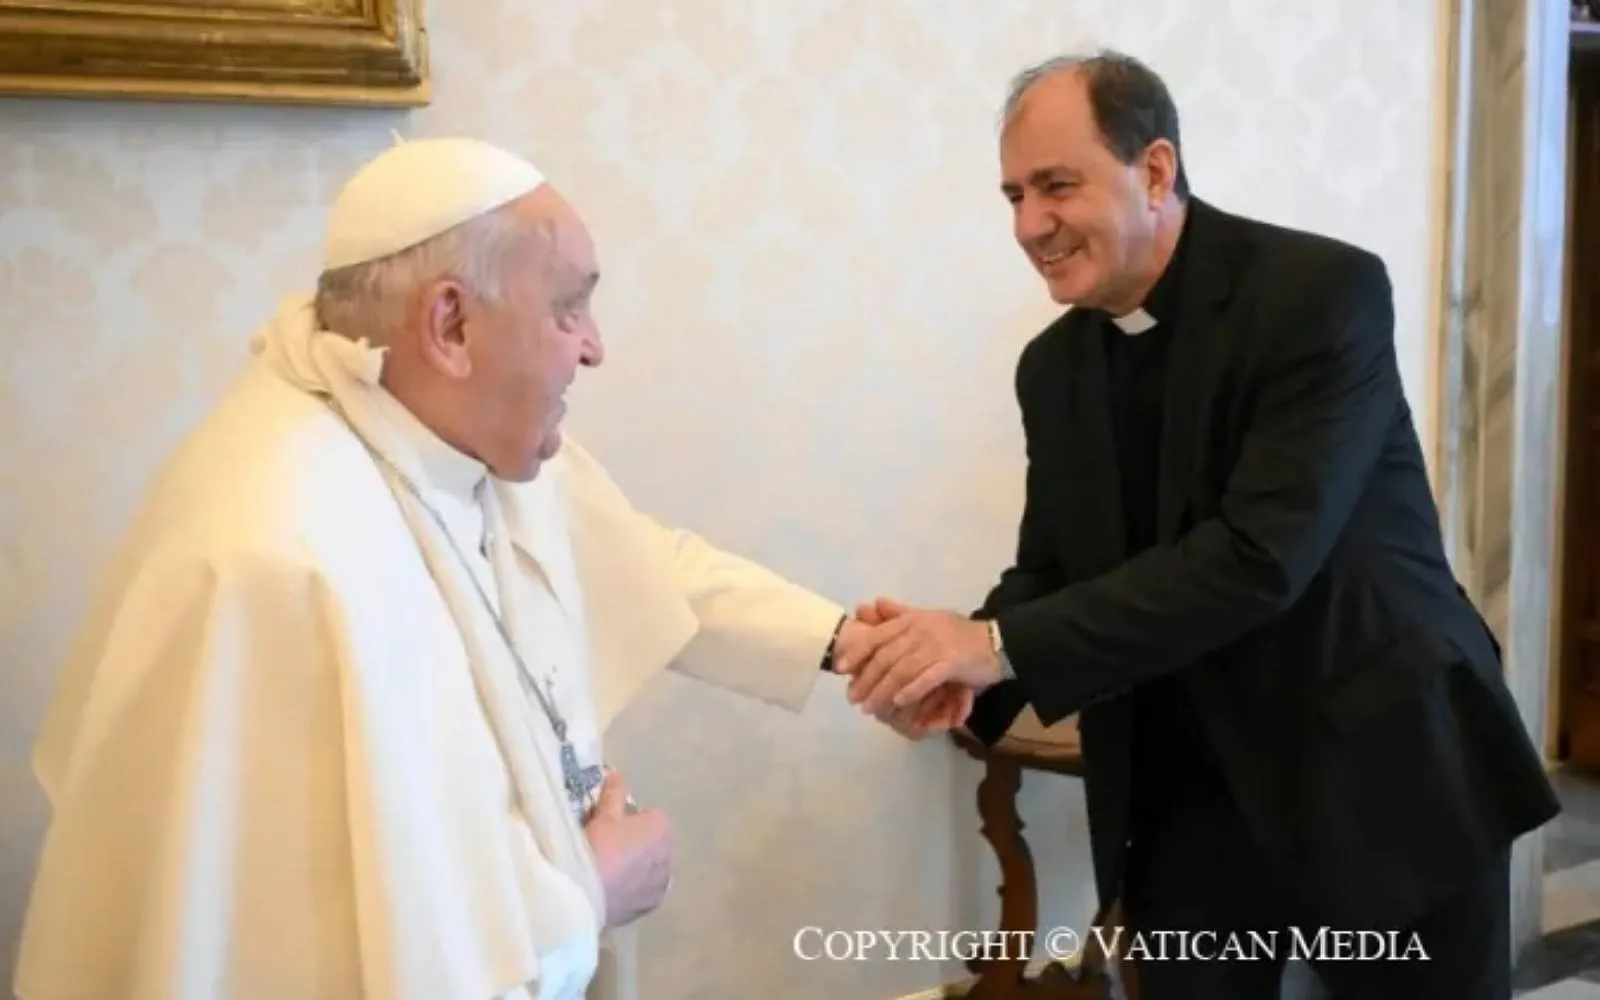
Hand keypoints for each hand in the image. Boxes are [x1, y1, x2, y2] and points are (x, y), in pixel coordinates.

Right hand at [583, 771, 672, 928]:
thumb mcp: (603, 815)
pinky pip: (647, 890)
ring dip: (640, 867)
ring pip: (653, 868)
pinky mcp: (652, 905)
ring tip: (611, 872)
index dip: (629, 819)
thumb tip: (616, 775)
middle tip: (608, 848)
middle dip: (638, 843)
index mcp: (661, 827)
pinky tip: (615, 890)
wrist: (585, 893)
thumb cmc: (597, 846)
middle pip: (654, 843)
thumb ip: (614, 793)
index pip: (650, 816)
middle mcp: (670, 854)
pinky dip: (636, 889)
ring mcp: (663, 882)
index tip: (610, 827)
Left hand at [849, 599, 973, 738]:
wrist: (997, 642)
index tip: (840, 669)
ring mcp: (936, 645)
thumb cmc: (958, 635)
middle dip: (866, 679)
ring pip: (902, 670)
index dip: (857, 652)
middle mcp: (921, 630)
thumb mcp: (927, 619)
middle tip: (853, 698)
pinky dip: (910, 690)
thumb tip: (870, 604)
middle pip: (886, 657)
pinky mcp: (952, 662)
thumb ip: (899, 614)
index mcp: (912, 620)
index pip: (878, 636)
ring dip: (882, 690)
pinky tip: (898, 702)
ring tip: (869, 707)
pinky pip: (926, 677)